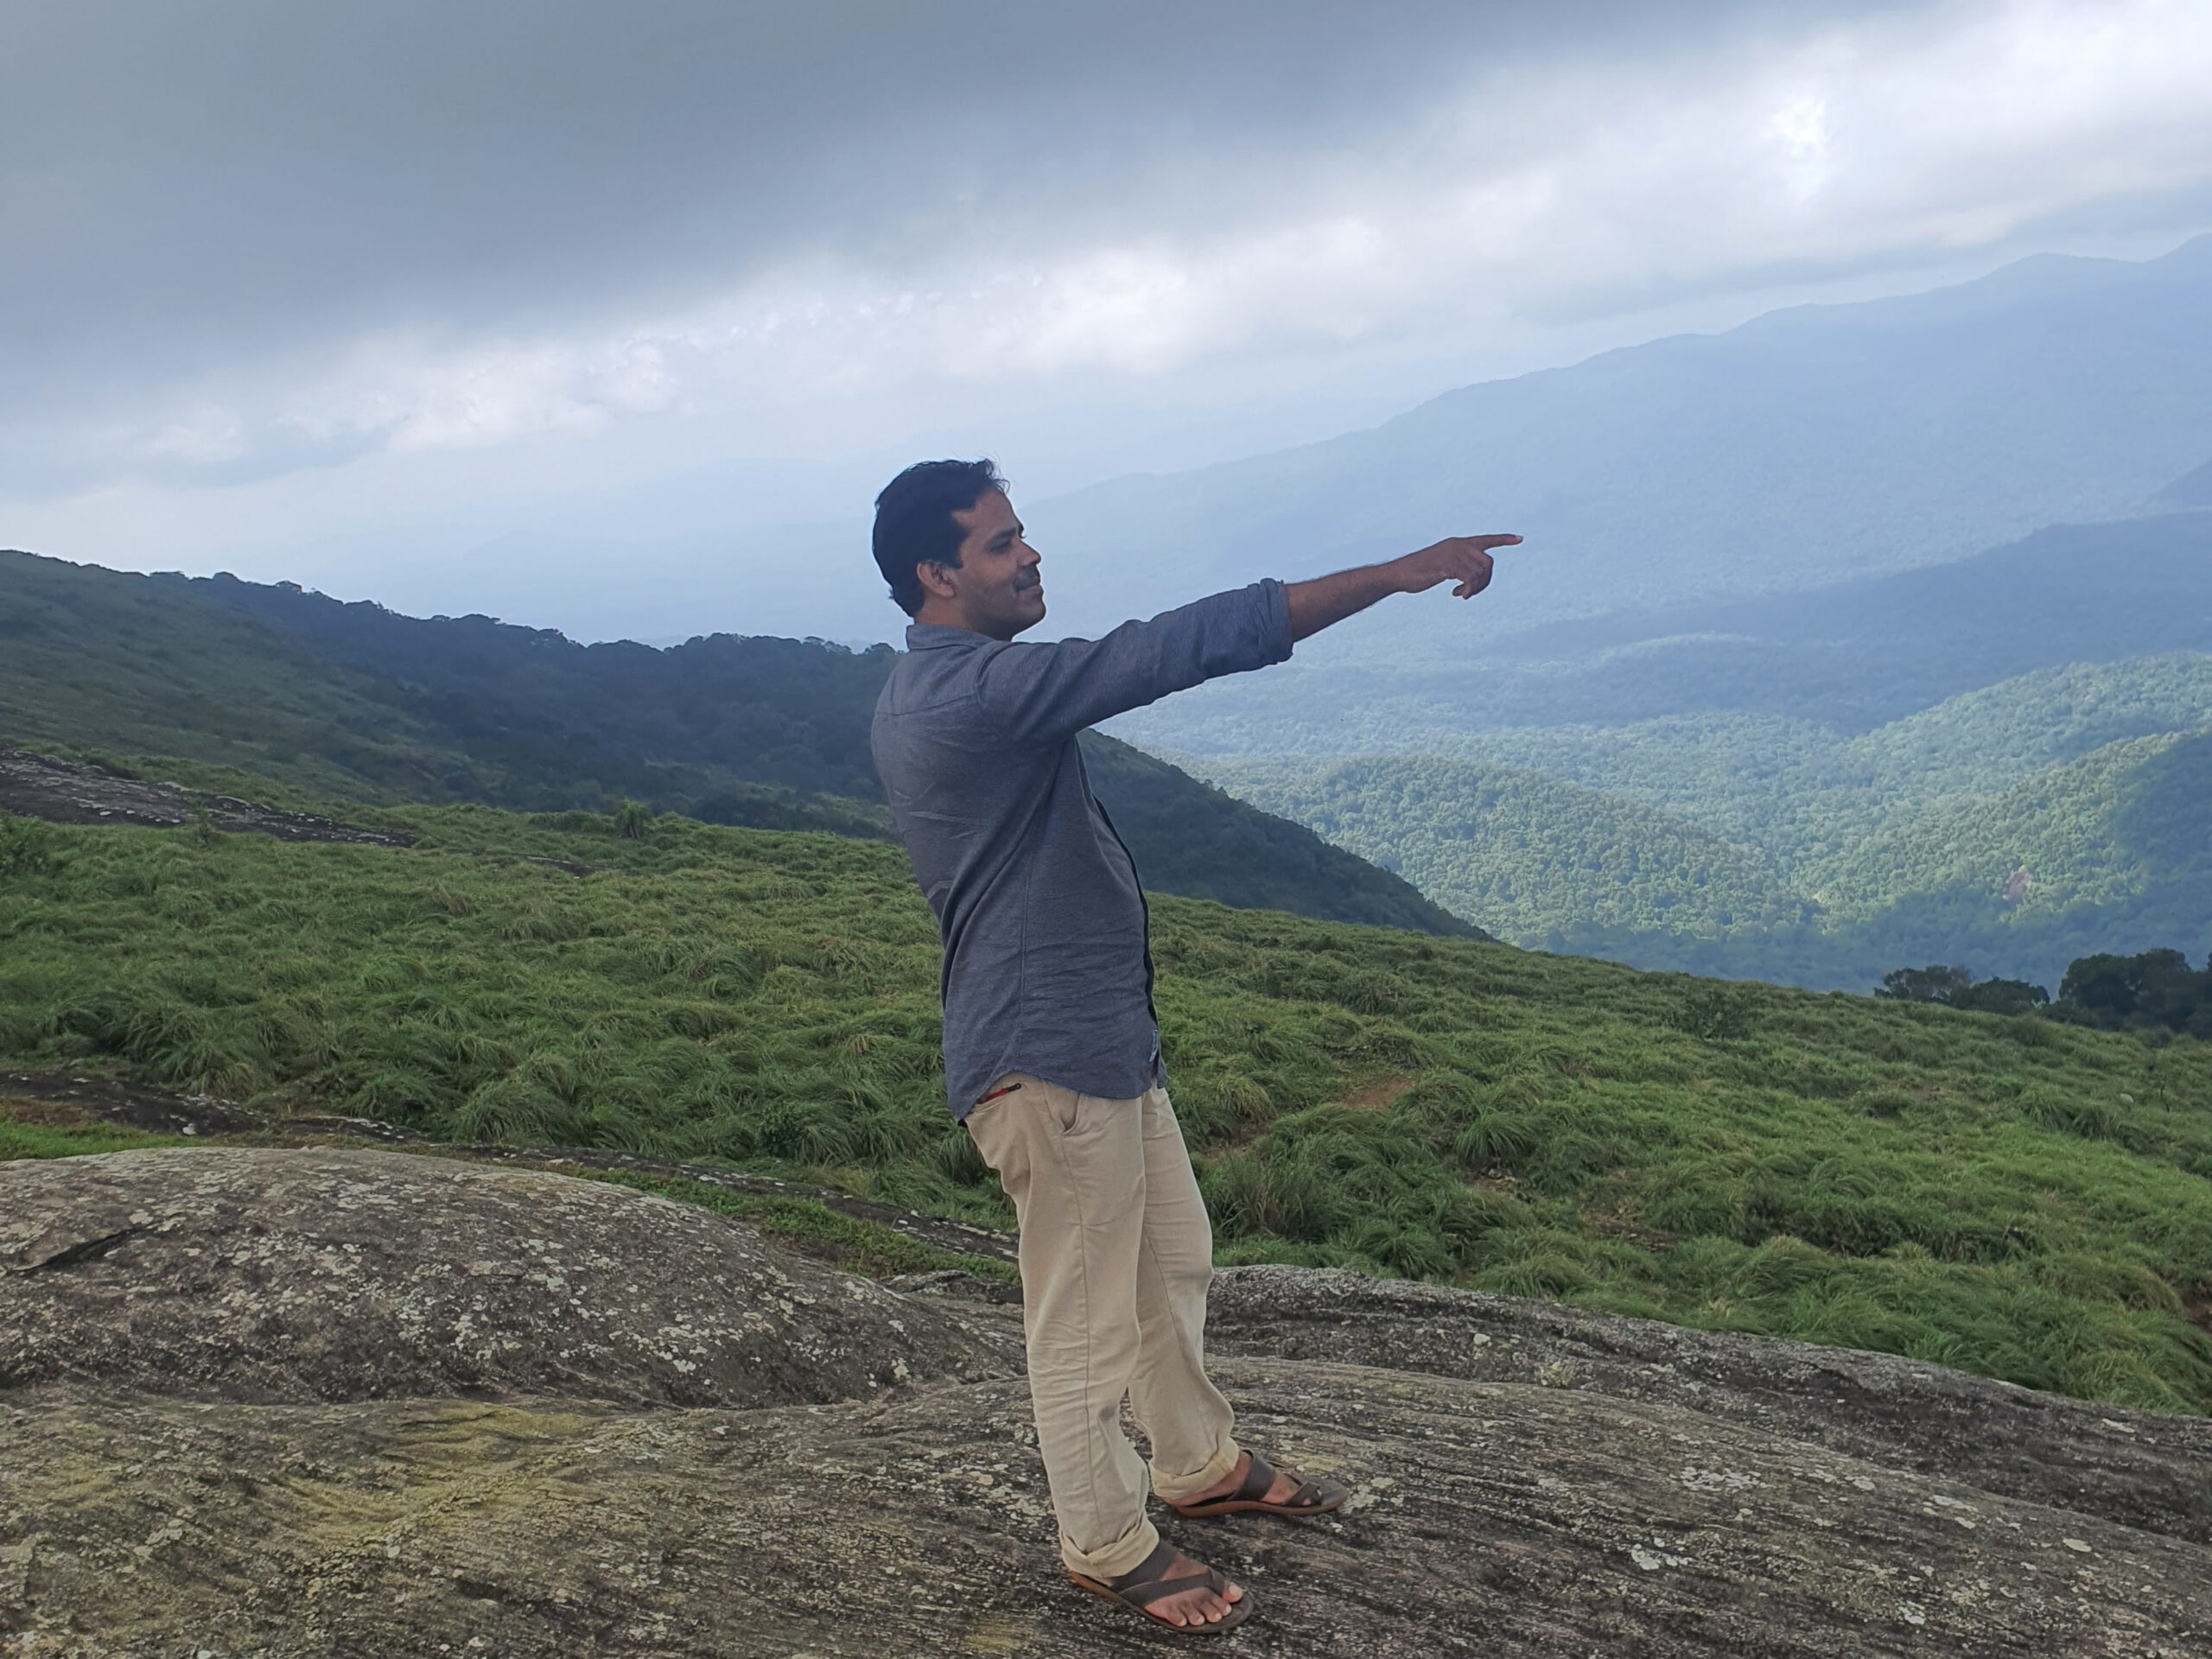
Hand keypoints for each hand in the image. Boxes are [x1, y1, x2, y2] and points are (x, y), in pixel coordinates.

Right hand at [1391, 534, 1522, 598]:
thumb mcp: (1442, 565)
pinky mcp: (1448, 566)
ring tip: (1462, 594)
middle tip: (1472, 592)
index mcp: (1458, 543)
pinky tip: (1457, 595)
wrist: (1399, 574)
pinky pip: (1470, 579)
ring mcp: (1453, 555)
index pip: (1486, 539)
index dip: (1504, 539)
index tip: (1520, 539)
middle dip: (1486, 581)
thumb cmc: (1419, 572)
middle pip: (1488, 563)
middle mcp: (1458, 546)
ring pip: (1480, 573)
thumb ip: (1458, 566)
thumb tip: (1473, 577)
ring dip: (1475, 588)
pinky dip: (1468, 590)